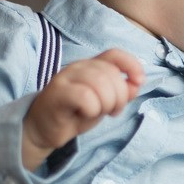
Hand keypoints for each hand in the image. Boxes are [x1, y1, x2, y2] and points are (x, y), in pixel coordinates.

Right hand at [21, 48, 143, 170]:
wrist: (44, 129)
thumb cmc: (75, 113)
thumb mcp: (104, 103)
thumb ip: (121, 92)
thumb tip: (137, 84)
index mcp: (91, 66)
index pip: (114, 54)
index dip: (132, 65)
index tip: (139, 82)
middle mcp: (78, 67)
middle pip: (111, 73)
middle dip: (120, 96)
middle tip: (113, 111)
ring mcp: (66, 78)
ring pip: (99, 83)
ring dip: (107, 103)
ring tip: (100, 112)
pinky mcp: (57, 93)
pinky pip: (84, 96)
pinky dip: (92, 108)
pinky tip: (86, 113)